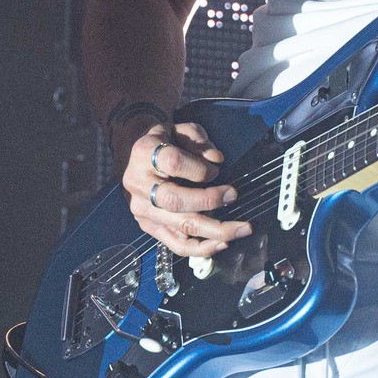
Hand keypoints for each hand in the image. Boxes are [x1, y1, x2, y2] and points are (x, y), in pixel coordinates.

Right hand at [122, 121, 252, 257]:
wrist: (136, 155)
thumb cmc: (164, 141)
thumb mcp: (180, 129)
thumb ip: (199, 141)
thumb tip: (217, 160)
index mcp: (145, 153)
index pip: (173, 163)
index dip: (199, 169)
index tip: (216, 170)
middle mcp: (139, 183)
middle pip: (175, 200)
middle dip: (209, 201)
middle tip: (234, 196)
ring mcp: (142, 209)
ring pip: (179, 226)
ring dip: (214, 231)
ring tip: (240, 230)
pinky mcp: (148, 227)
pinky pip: (175, 244)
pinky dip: (201, 248)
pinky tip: (222, 244)